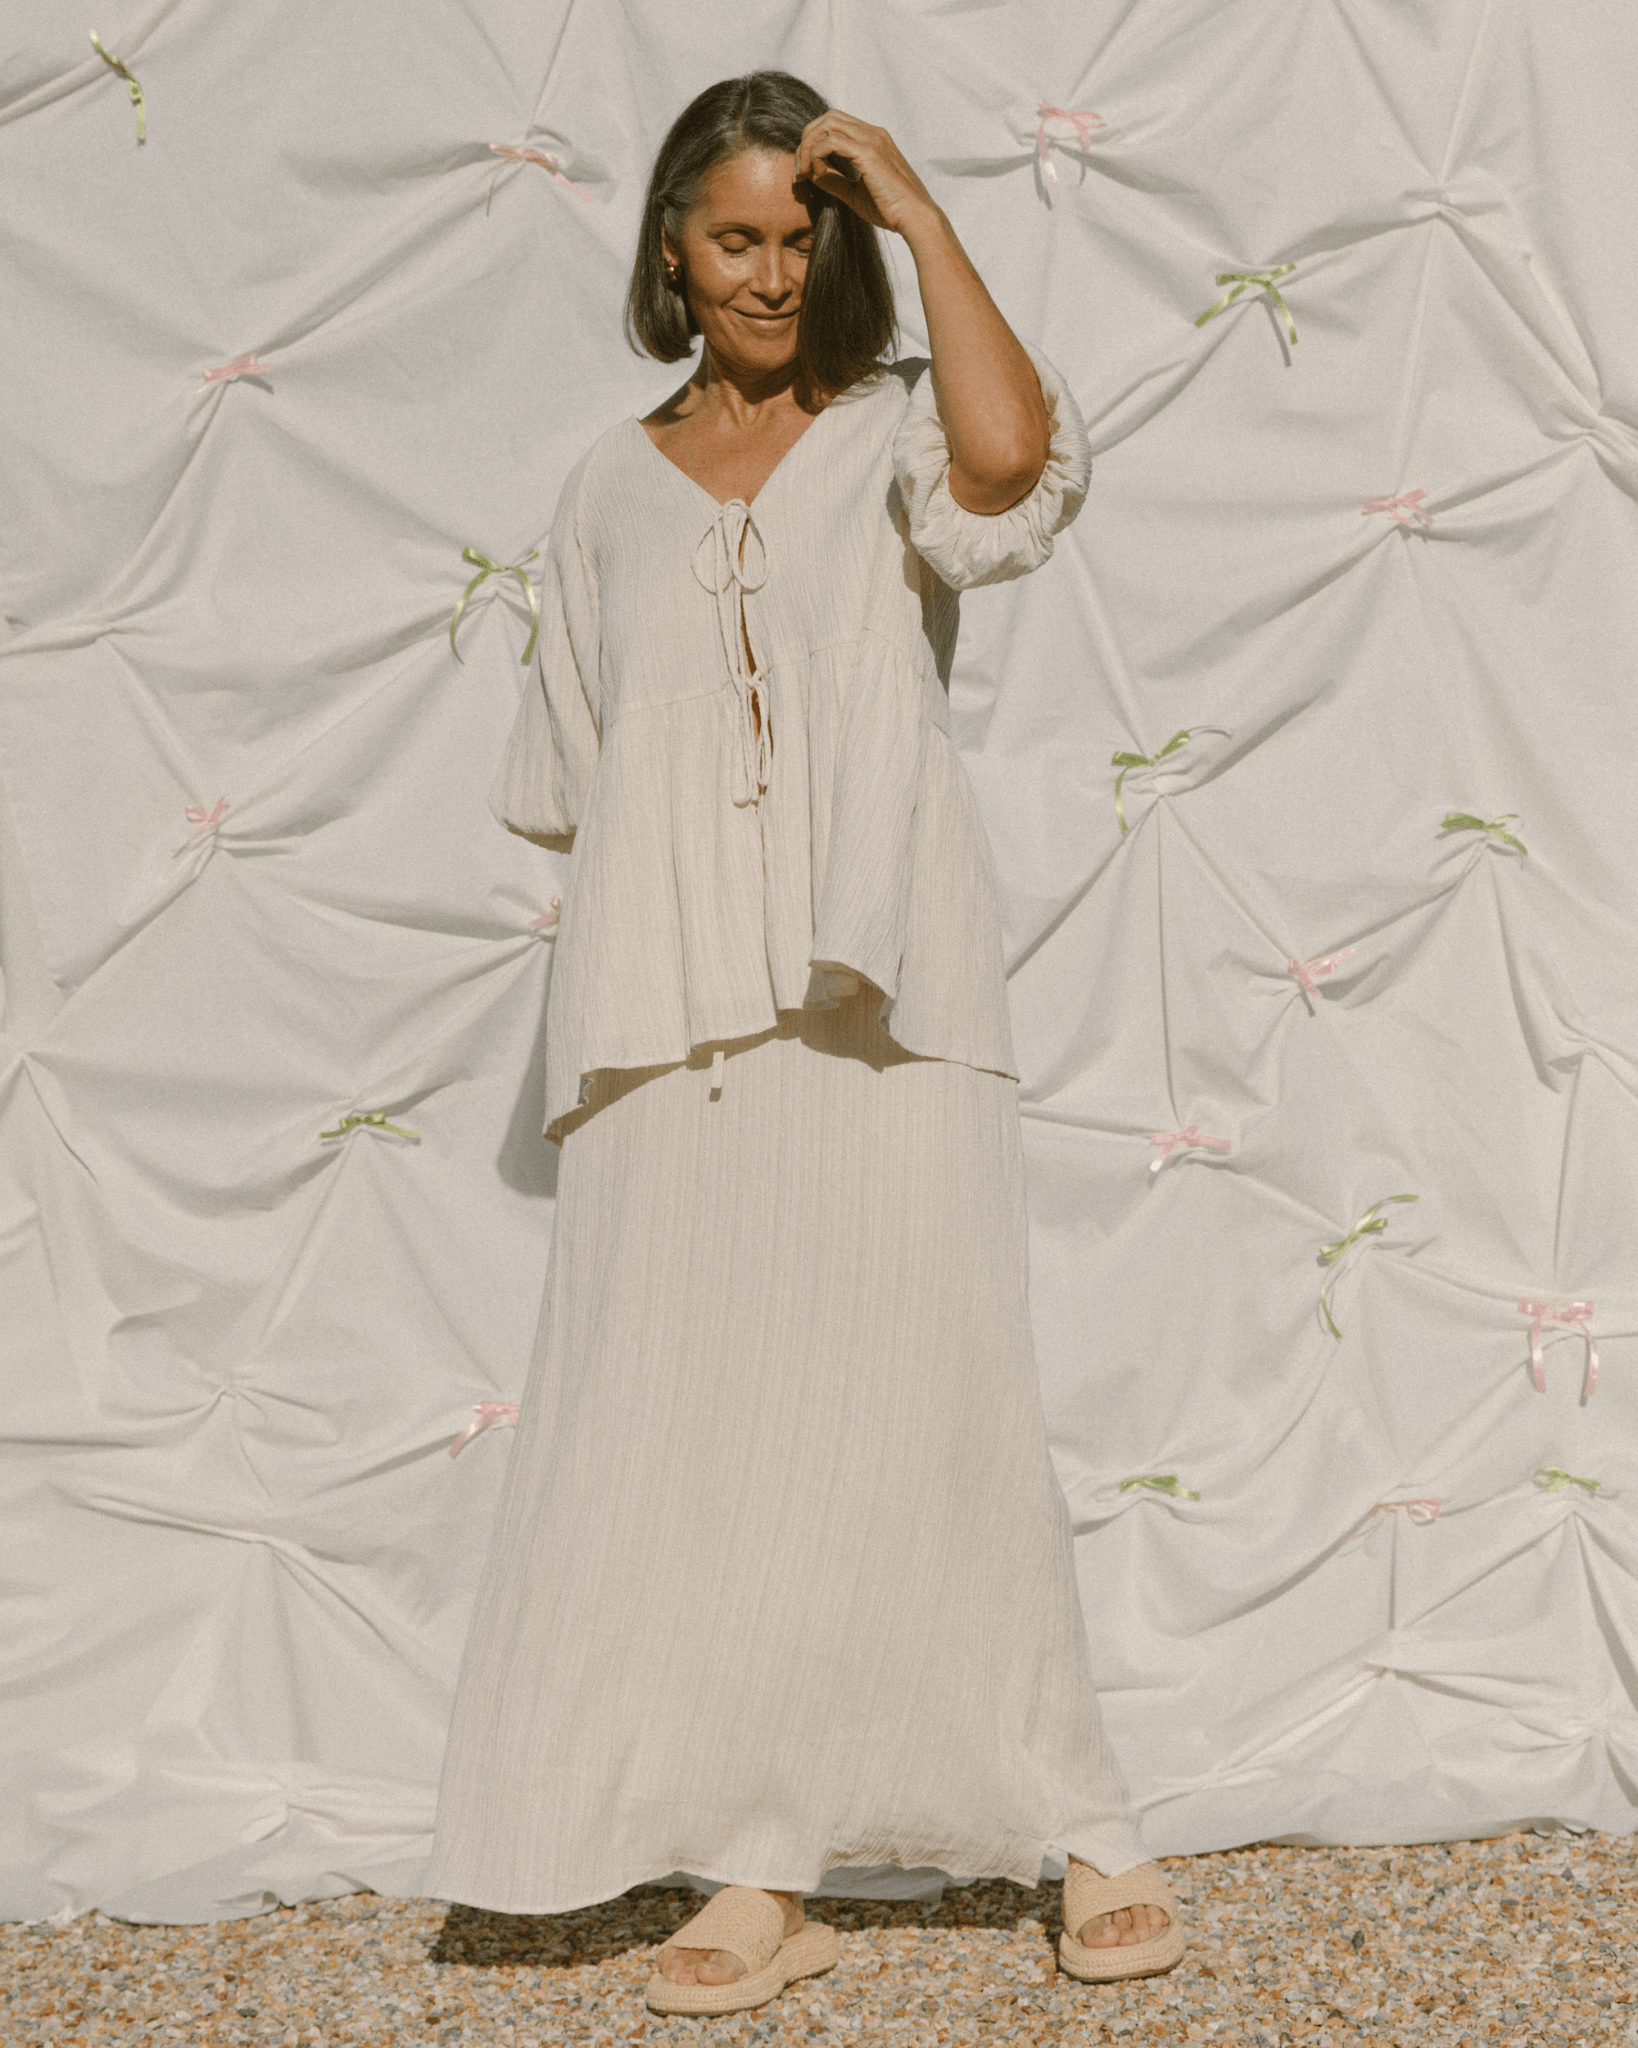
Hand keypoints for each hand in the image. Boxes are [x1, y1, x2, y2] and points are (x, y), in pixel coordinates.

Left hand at [792, 111, 940, 241]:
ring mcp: (872, 139)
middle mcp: (872, 133)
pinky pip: (831, 142)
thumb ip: (835, 181)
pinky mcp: (869, 152)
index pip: (834, 124)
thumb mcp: (855, 194)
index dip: (813, 142)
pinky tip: (818, 176)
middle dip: (807, 141)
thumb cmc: (891, 210)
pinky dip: (817, 156)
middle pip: (827, 118)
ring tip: (805, 173)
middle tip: (800, 170)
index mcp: (872, 139)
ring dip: (809, 147)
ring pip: (827, 125)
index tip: (805, 171)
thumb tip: (812, 174)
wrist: (915, 218)